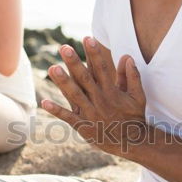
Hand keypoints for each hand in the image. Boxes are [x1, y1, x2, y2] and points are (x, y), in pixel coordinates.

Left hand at [42, 37, 147, 156]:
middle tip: (63, 48)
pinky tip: (44, 102)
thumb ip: (131, 76)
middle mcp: (100, 100)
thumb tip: (126, 56)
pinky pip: (68, 118)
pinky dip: (57, 110)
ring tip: (52, 68)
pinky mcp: (84, 126)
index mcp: (112, 92)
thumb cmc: (134, 117)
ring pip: (74, 95)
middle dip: (74, 62)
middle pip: (85, 79)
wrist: (132, 143)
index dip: (94, 53)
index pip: (102, 69)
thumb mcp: (137, 96)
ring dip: (63, 82)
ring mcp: (90, 114)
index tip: (88, 38)